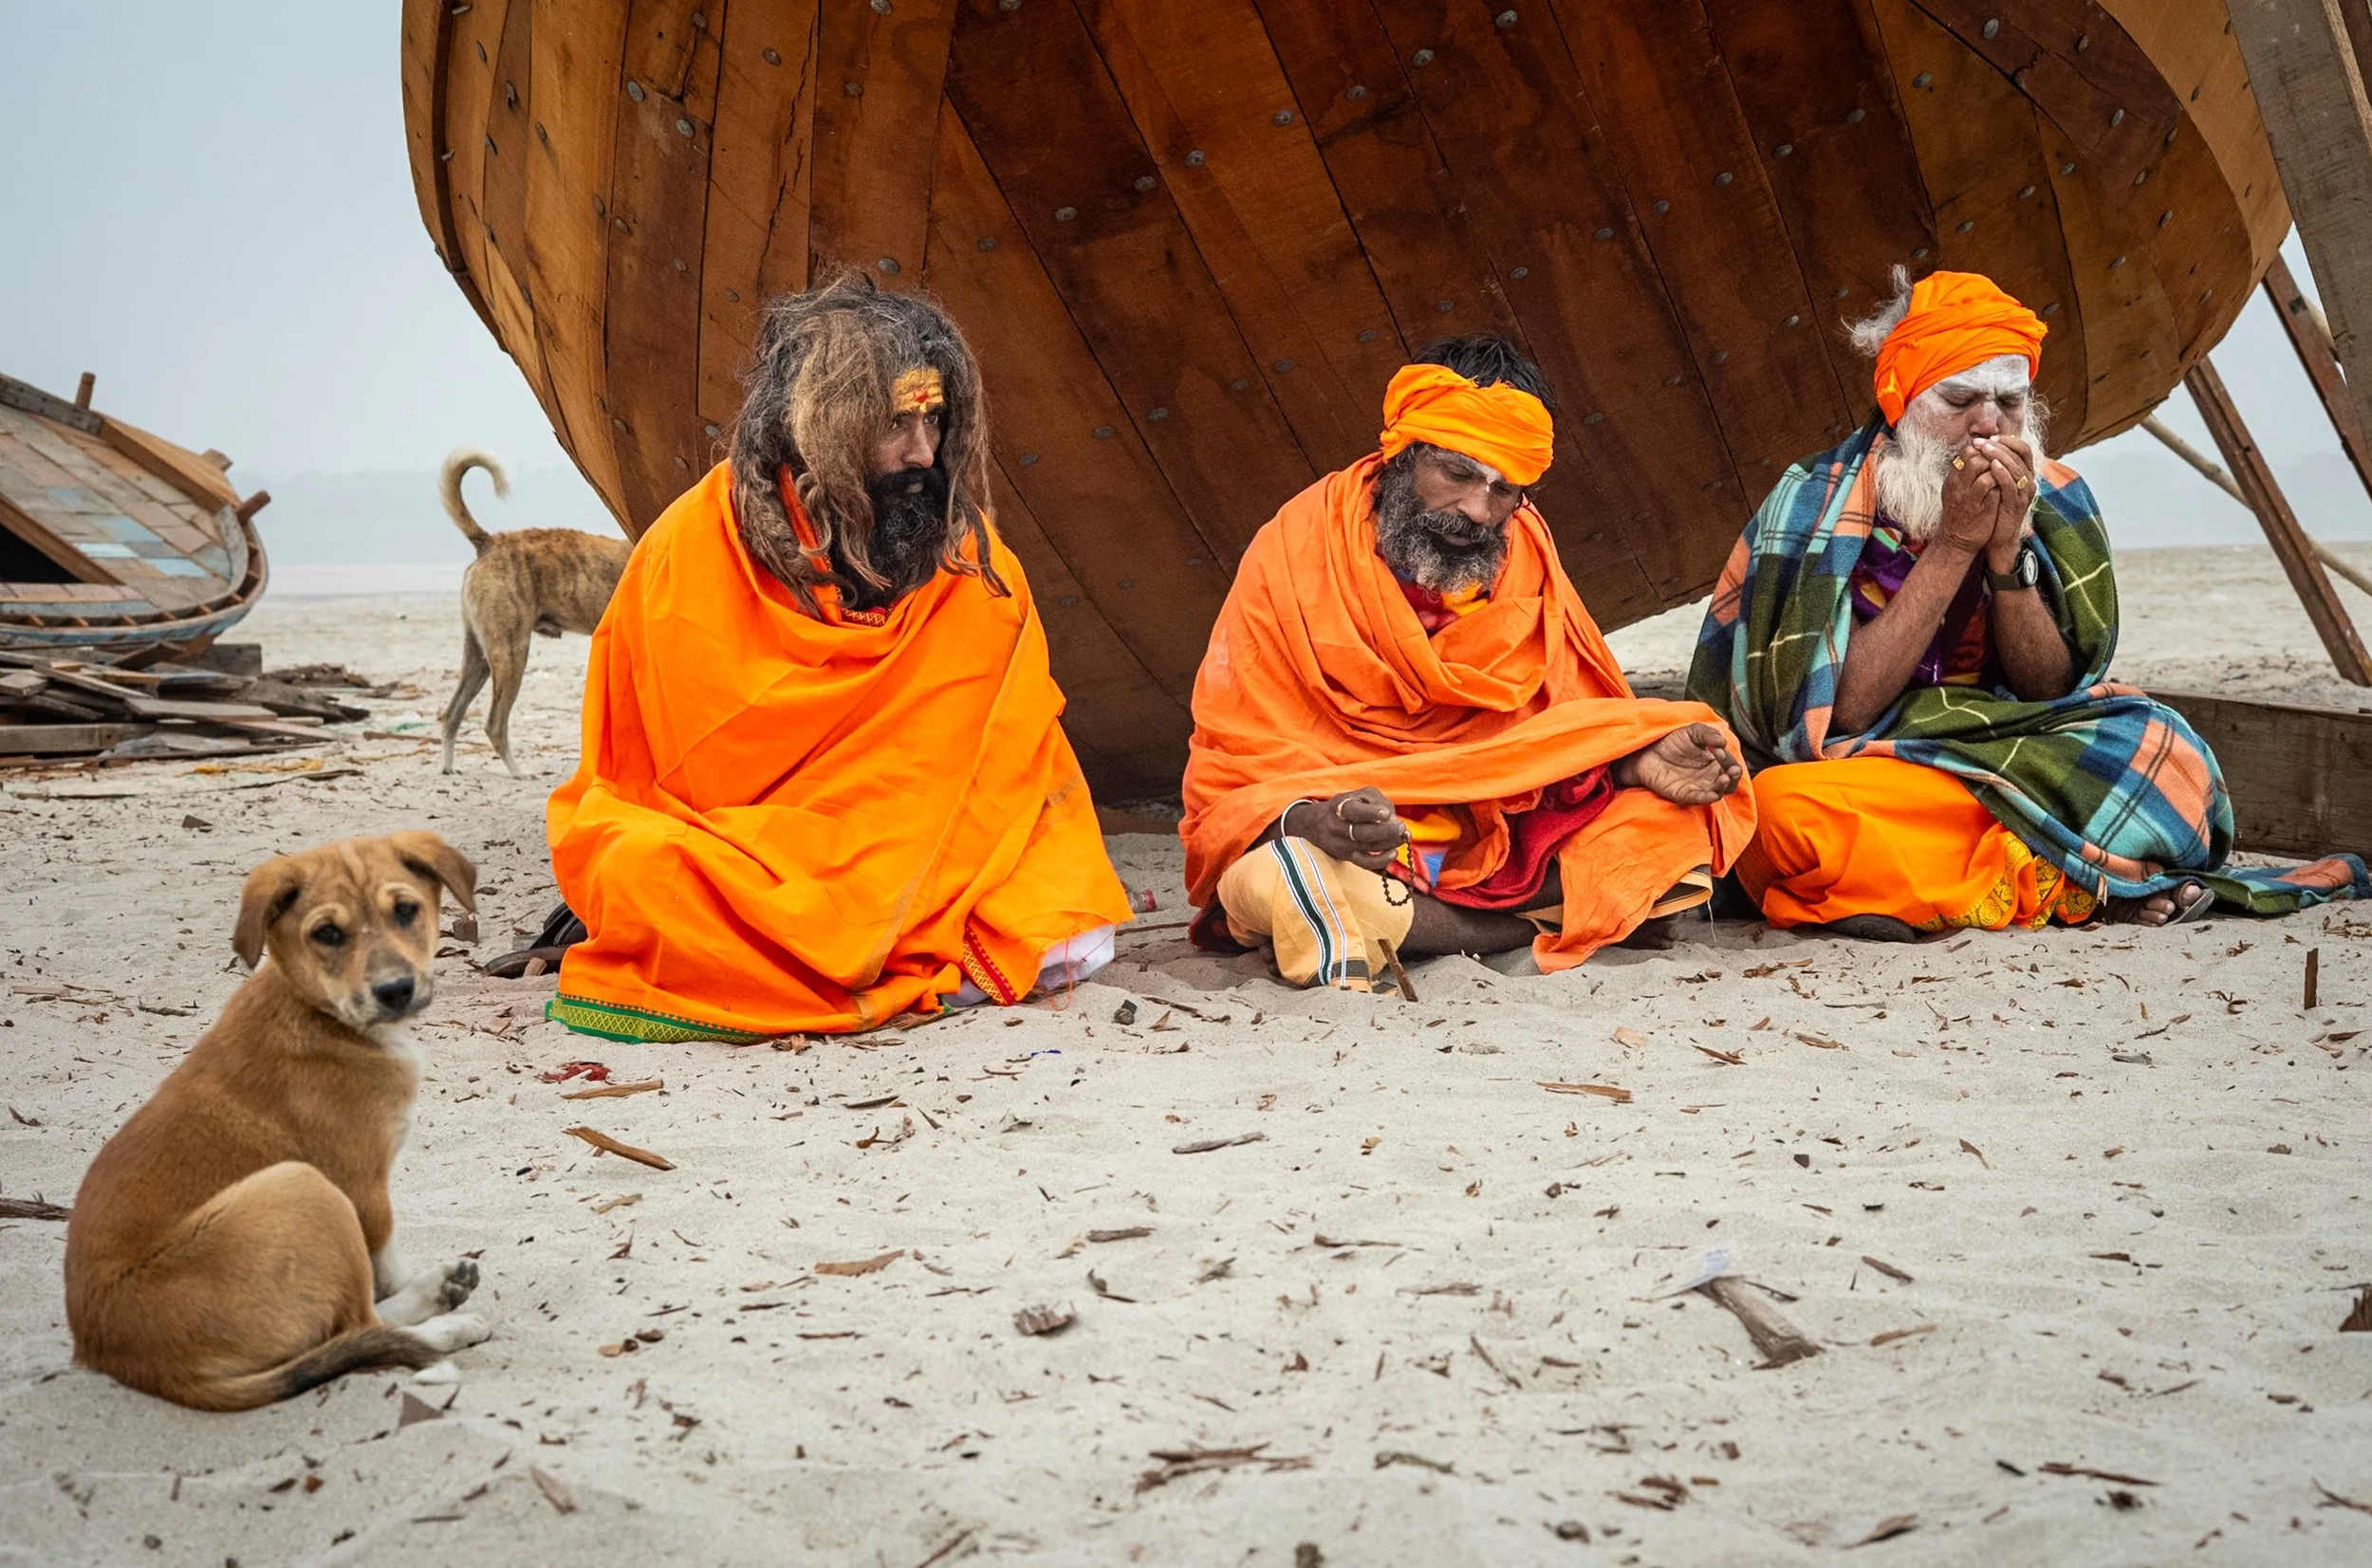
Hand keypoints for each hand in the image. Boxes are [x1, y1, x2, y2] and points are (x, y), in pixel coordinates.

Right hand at [1282, 786, 1407, 870]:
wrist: (1320, 823)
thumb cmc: (1348, 805)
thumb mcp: (1360, 795)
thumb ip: (1378, 802)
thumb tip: (1393, 820)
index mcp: (1339, 806)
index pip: (1353, 810)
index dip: (1371, 812)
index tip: (1387, 813)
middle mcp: (1337, 826)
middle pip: (1362, 832)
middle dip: (1386, 831)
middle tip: (1402, 827)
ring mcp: (1341, 844)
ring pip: (1367, 847)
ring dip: (1389, 843)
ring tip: (1403, 836)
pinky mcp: (1347, 856)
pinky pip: (1365, 863)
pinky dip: (1381, 860)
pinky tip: (1393, 853)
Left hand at [1613, 723, 1744, 805]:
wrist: (1646, 752)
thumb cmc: (1671, 742)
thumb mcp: (1691, 732)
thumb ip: (1707, 734)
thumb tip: (1722, 742)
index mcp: (1714, 763)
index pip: (1730, 765)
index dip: (1728, 759)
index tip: (1718, 749)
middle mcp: (1708, 777)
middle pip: (1730, 782)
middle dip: (1733, 776)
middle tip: (1731, 769)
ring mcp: (1697, 787)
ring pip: (1718, 793)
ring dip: (1724, 787)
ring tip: (1724, 778)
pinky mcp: (1684, 795)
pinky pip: (1699, 800)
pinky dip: (1707, 798)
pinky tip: (1712, 793)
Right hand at [1935, 442, 2002, 556]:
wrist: (1956, 541)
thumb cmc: (1960, 515)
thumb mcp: (1956, 492)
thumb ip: (1965, 476)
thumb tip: (1981, 458)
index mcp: (1952, 479)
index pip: (1965, 452)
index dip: (1982, 450)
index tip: (1994, 456)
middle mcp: (1957, 483)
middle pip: (1972, 454)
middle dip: (1990, 454)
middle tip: (2001, 462)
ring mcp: (1966, 493)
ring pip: (1980, 465)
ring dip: (1995, 464)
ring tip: (2004, 472)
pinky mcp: (1977, 504)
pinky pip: (1989, 482)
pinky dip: (1999, 478)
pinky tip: (2006, 483)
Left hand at [1972, 434, 2034, 572]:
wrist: (1998, 539)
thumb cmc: (1996, 509)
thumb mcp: (1998, 485)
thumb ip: (1998, 468)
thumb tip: (1988, 446)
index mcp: (2026, 475)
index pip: (2023, 449)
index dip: (2008, 440)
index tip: (1990, 436)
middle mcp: (2029, 481)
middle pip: (2021, 454)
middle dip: (2001, 445)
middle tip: (1982, 441)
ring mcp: (2024, 493)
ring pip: (2017, 467)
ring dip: (2000, 455)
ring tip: (1984, 448)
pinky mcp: (2016, 505)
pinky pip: (2011, 485)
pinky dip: (2002, 473)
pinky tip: (1992, 465)